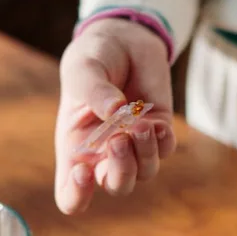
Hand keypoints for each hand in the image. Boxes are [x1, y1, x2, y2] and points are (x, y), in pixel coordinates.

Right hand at [55, 19, 175, 213]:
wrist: (123, 40)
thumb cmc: (93, 58)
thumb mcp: (83, 70)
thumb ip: (94, 91)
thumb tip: (116, 111)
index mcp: (75, 149)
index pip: (71, 195)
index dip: (76, 195)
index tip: (82, 171)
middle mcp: (104, 154)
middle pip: (116, 186)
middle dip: (121, 171)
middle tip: (118, 138)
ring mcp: (134, 145)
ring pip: (144, 173)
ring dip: (144, 153)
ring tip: (140, 124)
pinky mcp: (158, 130)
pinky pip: (165, 150)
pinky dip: (163, 141)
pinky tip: (157, 122)